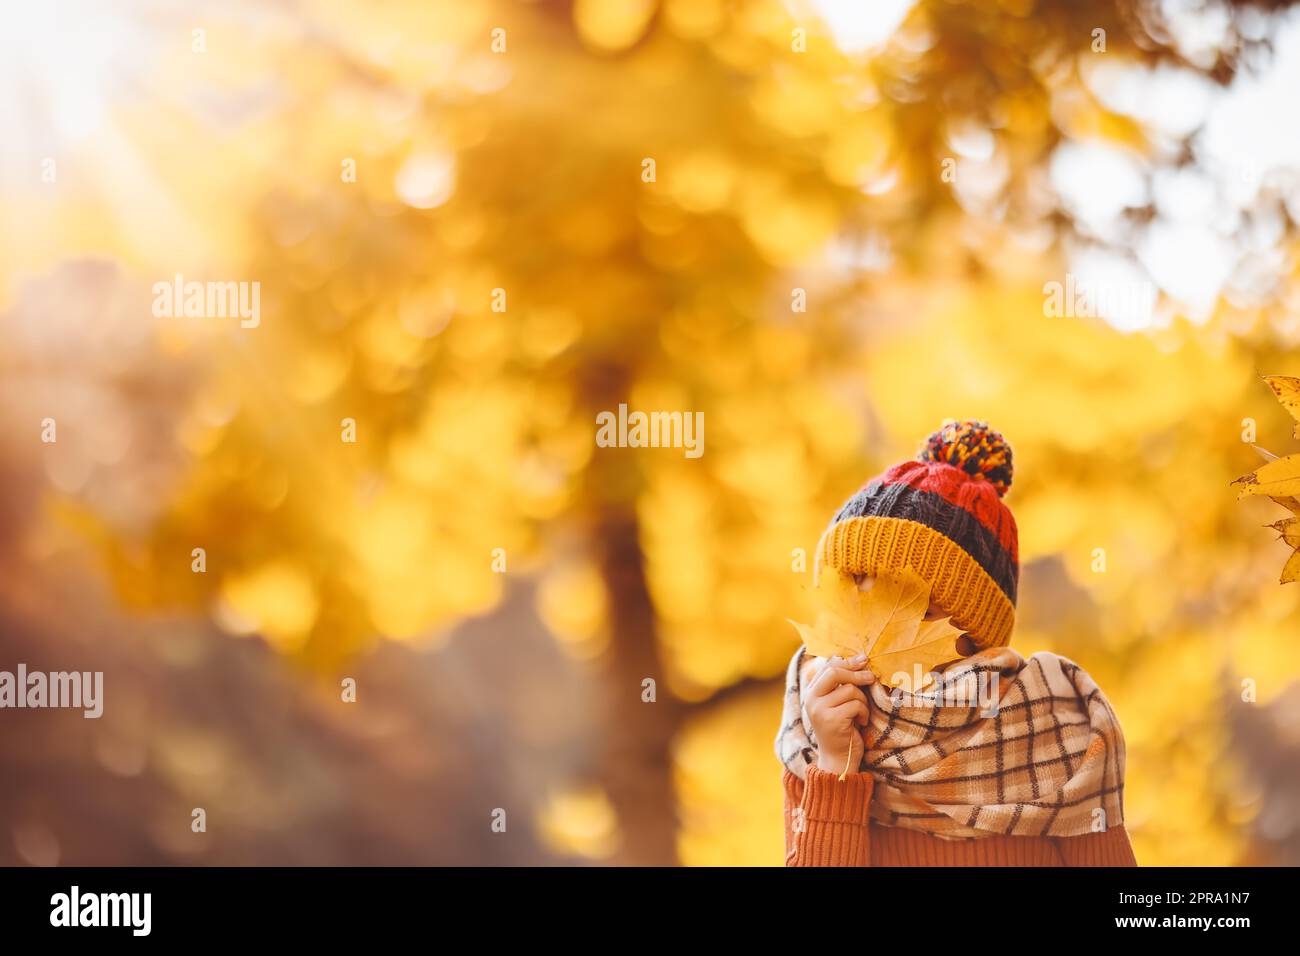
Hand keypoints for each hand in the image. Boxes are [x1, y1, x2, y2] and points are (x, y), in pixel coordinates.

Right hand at [805, 655, 874, 774]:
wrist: (837, 759)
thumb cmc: (842, 728)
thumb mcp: (837, 703)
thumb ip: (840, 684)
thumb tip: (858, 659)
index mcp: (811, 692)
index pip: (827, 666)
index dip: (847, 662)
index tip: (863, 660)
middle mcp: (811, 699)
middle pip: (835, 672)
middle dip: (856, 673)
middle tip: (871, 677)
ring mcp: (819, 710)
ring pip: (850, 690)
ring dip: (862, 700)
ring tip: (861, 712)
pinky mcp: (832, 720)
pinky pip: (856, 705)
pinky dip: (864, 713)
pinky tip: (861, 722)